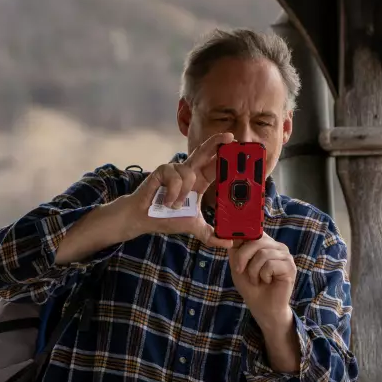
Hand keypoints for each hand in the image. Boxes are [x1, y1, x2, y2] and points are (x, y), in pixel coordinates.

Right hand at [118, 132, 235, 248]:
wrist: (144, 218)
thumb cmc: (166, 218)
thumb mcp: (193, 227)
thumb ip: (211, 235)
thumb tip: (229, 244)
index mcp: (199, 182)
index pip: (215, 165)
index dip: (225, 157)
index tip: (237, 149)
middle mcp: (189, 173)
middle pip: (205, 152)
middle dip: (217, 142)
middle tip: (230, 137)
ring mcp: (175, 170)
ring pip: (190, 173)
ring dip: (182, 194)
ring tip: (174, 206)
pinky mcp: (163, 170)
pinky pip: (175, 177)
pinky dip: (172, 193)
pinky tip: (166, 201)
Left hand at [228, 231, 296, 328]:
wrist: (262, 306)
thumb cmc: (250, 286)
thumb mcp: (237, 265)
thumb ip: (235, 249)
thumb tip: (231, 233)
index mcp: (265, 243)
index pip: (254, 230)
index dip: (242, 234)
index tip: (231, 243)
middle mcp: (277, 246)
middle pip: (256, 240)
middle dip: (243, 257)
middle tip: (241, 271)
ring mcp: (285, 255)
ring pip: (263, 254)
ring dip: (253, 271)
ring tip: (256, 279)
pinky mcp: (290, 267)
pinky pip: (270, 265)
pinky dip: (263, 276)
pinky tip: (267, 281)